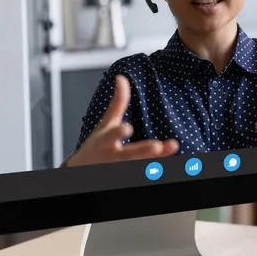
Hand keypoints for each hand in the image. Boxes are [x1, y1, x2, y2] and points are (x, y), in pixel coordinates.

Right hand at [63, 75, 178, 166]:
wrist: (84, 171)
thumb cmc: (98, 146)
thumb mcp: (106, 124)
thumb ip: (118, 103)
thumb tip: (122, 78)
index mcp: (106, 141)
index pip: (112, 136)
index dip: (119, 132)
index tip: (127, 128)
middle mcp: (114, 157)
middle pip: (130, 154)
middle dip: (143, 151)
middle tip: (157, 146)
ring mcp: (121, 169)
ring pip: (139, 167)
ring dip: (155, 162)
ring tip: (169, 151)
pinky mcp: (128, 177)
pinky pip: (144, 174)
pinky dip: (154, 171)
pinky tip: (172, 166)